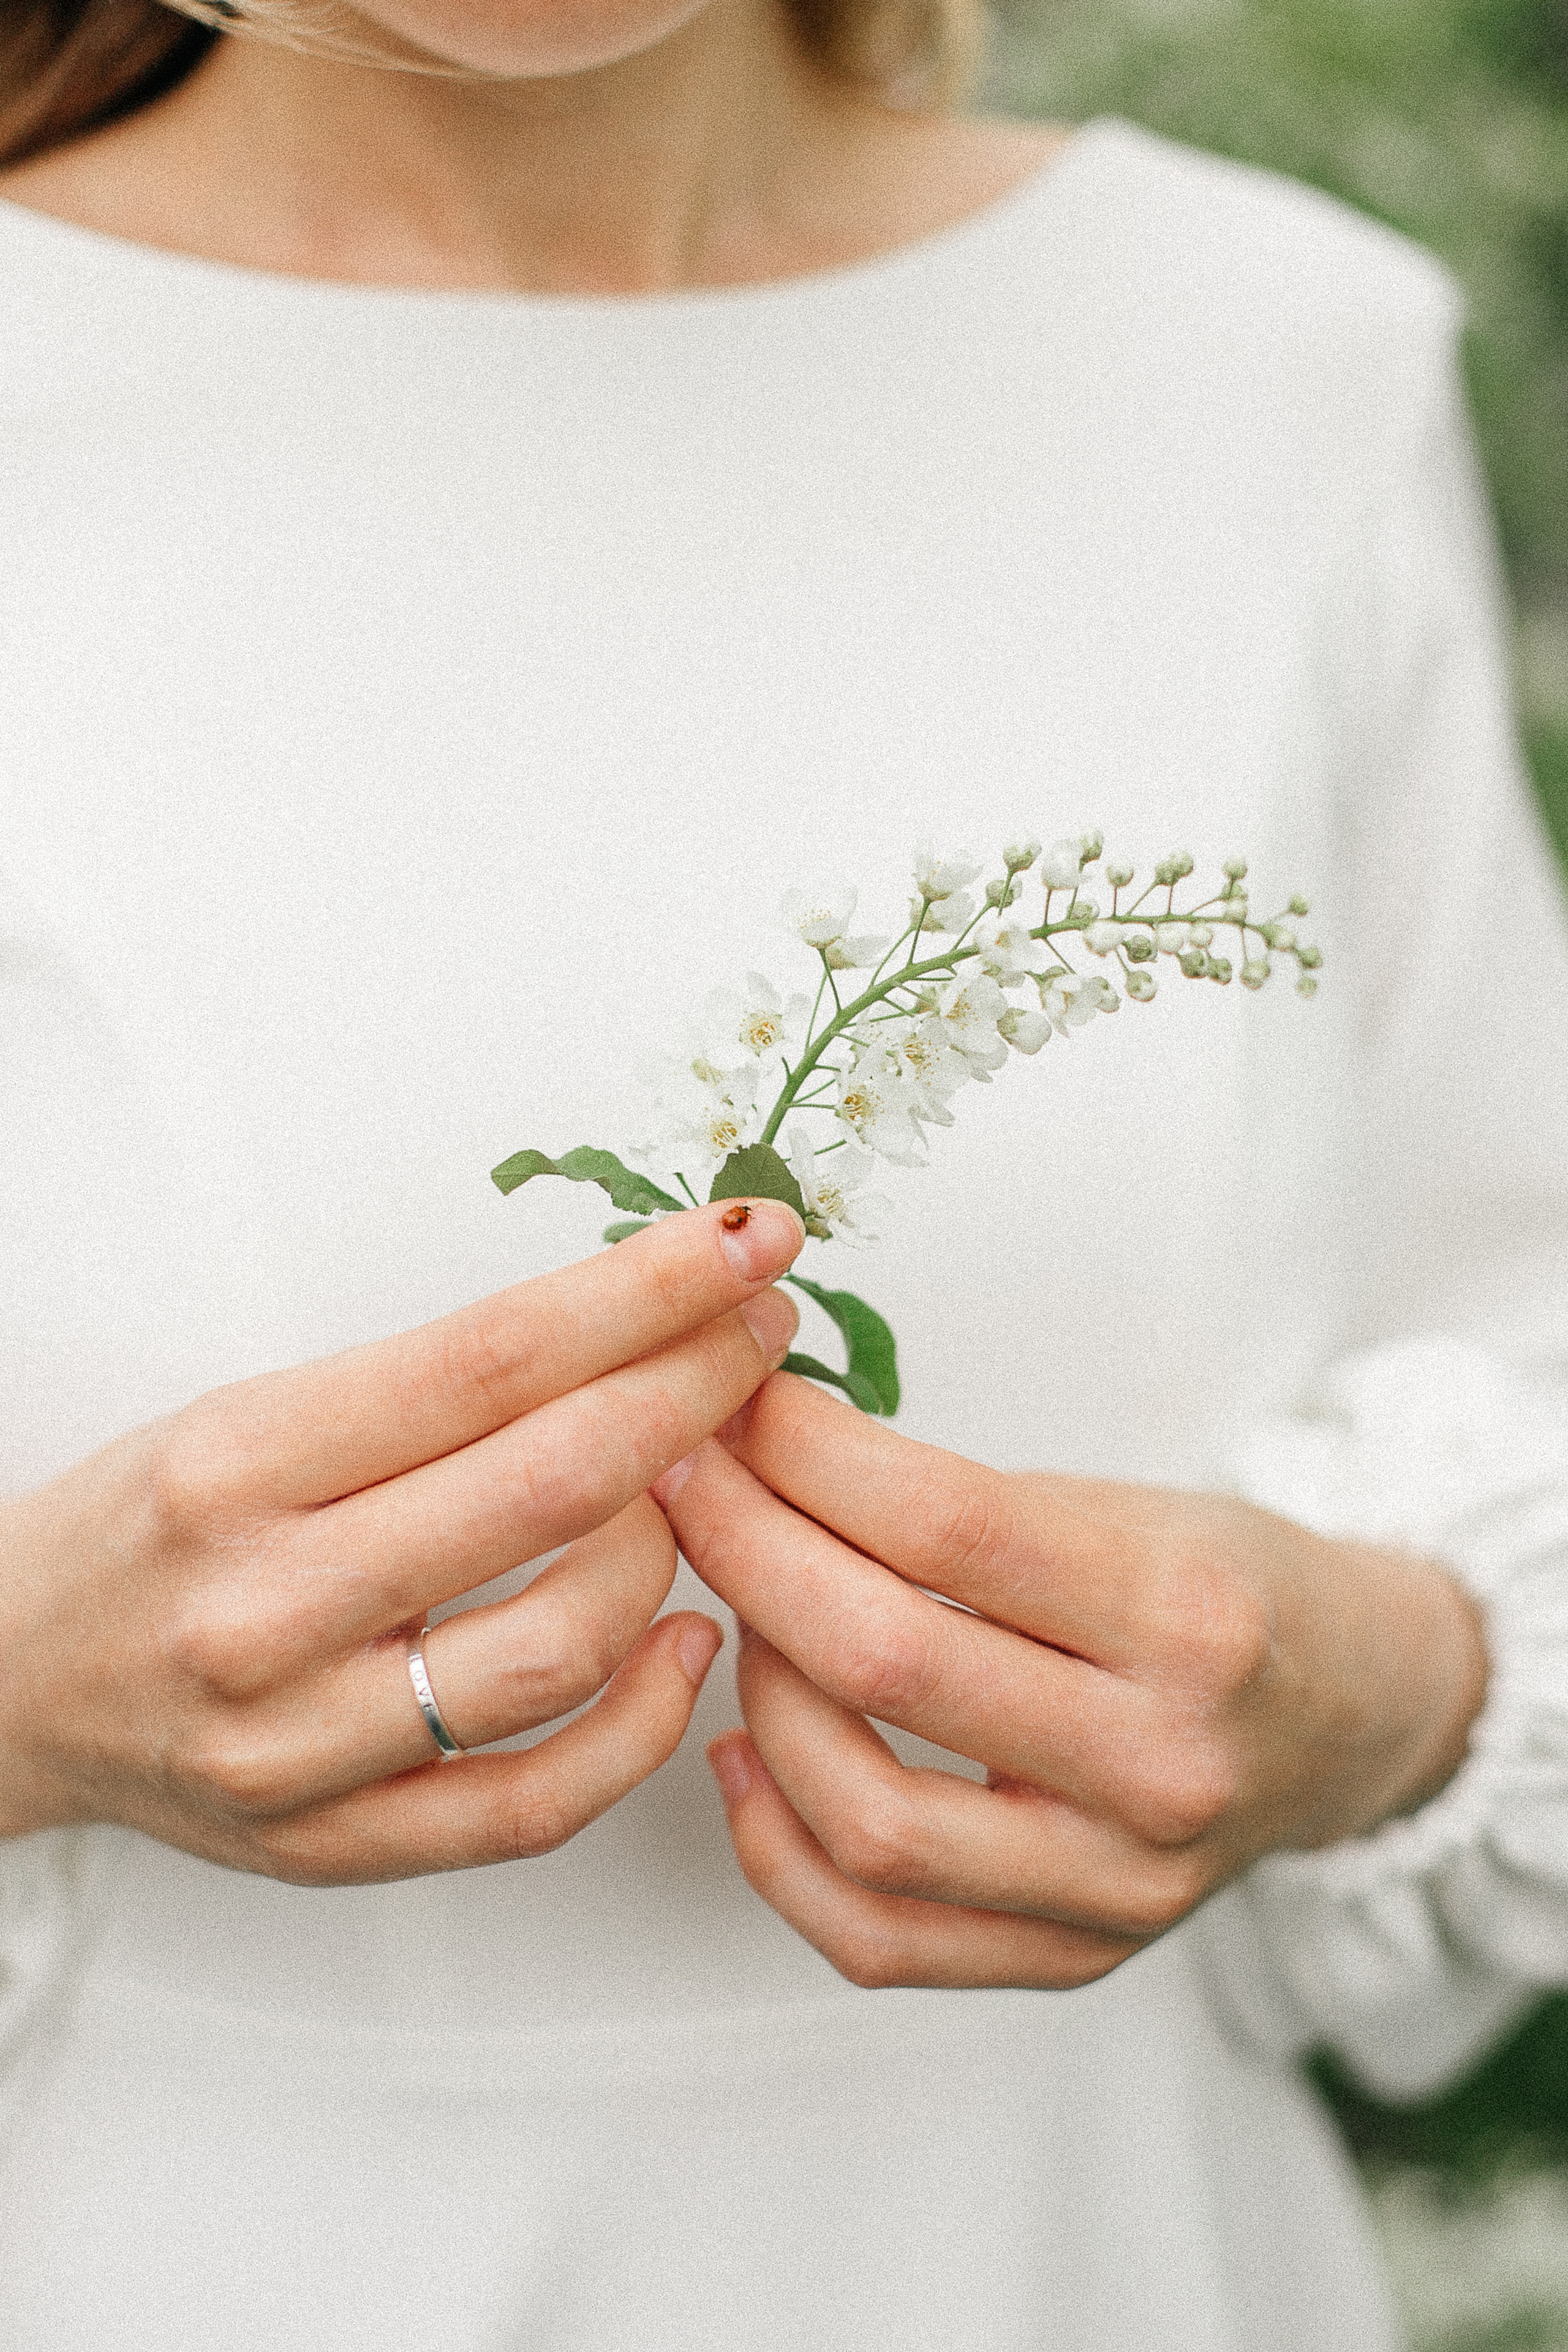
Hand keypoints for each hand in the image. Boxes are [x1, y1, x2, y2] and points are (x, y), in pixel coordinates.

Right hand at [0, 1202, 801, 1881]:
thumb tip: (636, 1330)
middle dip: (698, 1386)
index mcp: (238, 1463)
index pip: (494, 1356)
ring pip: (564, 1645)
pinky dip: (644, 1721)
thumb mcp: (251, 1411)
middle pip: (552, 1480)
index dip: (647, 1293)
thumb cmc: (150, 1529)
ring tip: (697, 1495)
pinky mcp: (335, 1845)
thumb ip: (430, 1390)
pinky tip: (685, 1642)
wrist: (9, 1678)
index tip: (741, 1242)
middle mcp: (264, 1606)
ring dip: (676, 1550)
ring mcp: (300, 1745)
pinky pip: (538, 1801)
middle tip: (763, 1331)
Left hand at [657, 1375, 1487, 1989]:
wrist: (1349, 1715)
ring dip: (759, 1697)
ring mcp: (1121, 1885)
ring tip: (739, 1615)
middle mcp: (1163, 1763)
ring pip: (864, 1820)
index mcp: (1189, 1614)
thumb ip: (951, 1504)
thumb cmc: (1219, 1585)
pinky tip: (745, 1754)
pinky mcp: (1078, 1957)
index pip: (943, 1523)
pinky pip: (878, 1937)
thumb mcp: (1122, 1506)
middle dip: (746, 1552)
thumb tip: (750, 1452)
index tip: (731, 1408)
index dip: (803, 1454)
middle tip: (684, 1486)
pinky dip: (779, 1848)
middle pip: (882, 1661)